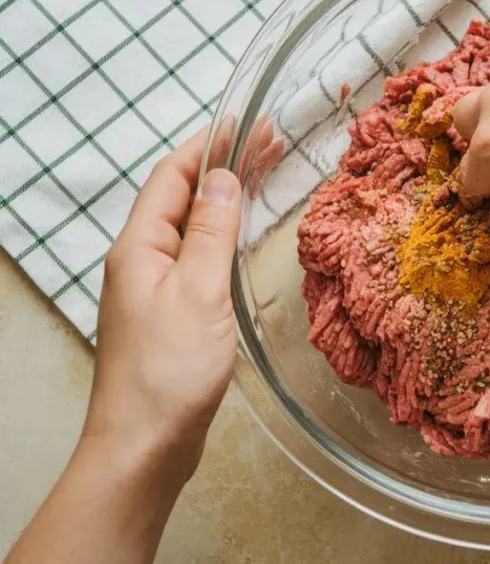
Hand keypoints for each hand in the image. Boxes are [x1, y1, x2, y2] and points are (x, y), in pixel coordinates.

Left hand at [85, 125, 241, 484]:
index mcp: (140, 247)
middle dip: (223, 167)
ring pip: (193, 229)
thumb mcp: (199, 292)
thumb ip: (212, 233)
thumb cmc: (168, 371)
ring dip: (227, 200)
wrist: (144, 444)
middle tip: (271, 144)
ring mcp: (156, 290)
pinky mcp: (173, 316)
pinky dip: (225, 237)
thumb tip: (222, 178)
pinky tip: (246, 239)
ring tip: (266, 177)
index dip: (208, 146)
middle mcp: (142, 262)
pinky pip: (199, 260)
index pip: (172, 177)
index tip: (246, 124)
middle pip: (183, 199)